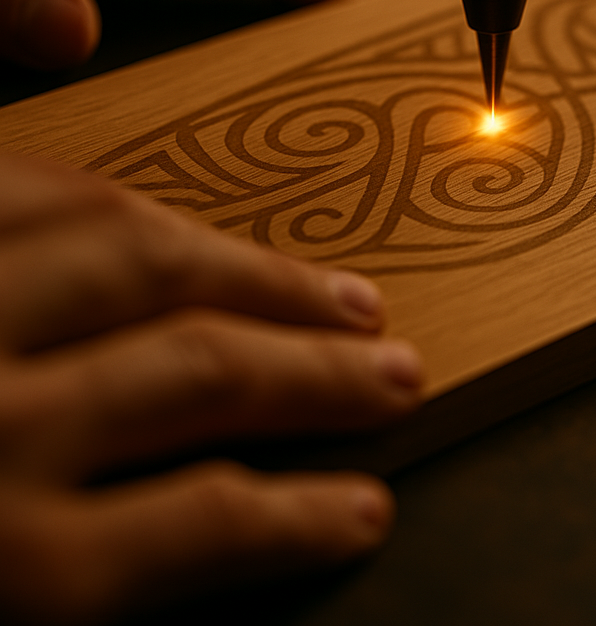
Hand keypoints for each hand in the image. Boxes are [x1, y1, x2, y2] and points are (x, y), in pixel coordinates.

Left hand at [0, 150, 422, 623]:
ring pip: (141, 256)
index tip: (362, 507)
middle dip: (320, 370)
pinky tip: (179, 217)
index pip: (201, 523)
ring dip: (260, 274)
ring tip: (332, 292)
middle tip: (393, 368)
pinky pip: (47, 187)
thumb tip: (200, 529)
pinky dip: (129, 202)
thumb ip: (78, 564)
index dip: (302, 518)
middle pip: (202, 371)